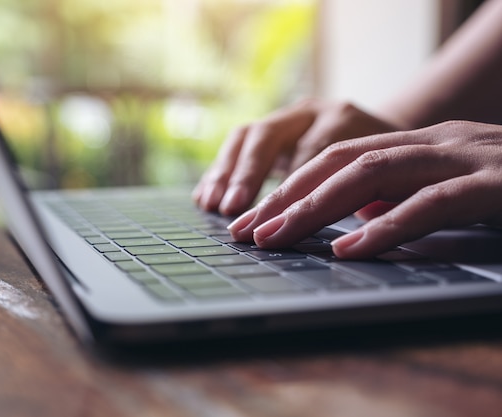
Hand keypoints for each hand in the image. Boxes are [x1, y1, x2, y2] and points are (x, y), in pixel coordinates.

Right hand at [192, 98, 398, 215]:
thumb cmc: (388, 166)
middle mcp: (310, 110)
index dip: (294, 186)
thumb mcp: (389, 178)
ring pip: (245, 136)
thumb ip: (373, 198)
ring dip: (224, 172)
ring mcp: (285, 117)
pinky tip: (204, 198)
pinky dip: (219, 172)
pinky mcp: (269, 130)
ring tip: (210, 205)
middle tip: (233, 209)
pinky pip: (236, 146)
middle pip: (268, 134)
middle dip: (248, 174)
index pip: (313, 151)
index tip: (280, 220)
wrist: (382, 134)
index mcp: (345, 118)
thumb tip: (357, 231)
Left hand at [227, 120, 501, 258]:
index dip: (290, 188)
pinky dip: (387, 226)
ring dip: (317, 208)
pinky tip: (348, 249)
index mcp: (421, 146)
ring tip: (276, 238)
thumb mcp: (451, 193)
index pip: (339, 159)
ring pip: (374, 173)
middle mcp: (437, 144)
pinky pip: (433, 203)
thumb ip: (404, 200)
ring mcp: (468, 159)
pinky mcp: (498, 186)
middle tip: (247, 231)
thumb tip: (352, 222)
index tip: (253, 220)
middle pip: (342, 162)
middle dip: (288, 197)